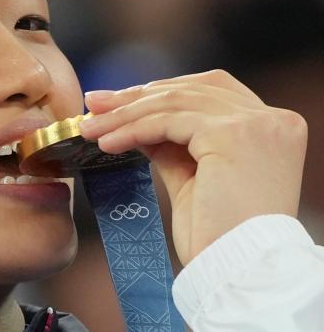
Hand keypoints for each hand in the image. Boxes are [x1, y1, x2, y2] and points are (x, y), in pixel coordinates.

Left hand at [79, 70, 307, 264]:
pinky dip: (132, 130)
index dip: (161, 91)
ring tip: (91, 128)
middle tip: (94, 105)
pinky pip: (167, 122)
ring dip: (124, 115)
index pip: (208, 90)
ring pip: (173, 104)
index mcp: (271, 127)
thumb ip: (173, 144)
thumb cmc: (219, 236)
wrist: (238, 272)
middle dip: (135, 98)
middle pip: (188, 91)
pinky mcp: (232, 134)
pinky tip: (107, 143)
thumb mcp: (193, 177)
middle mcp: (271, 119)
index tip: (119, 100)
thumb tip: (137, 121)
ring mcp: (255, 124)